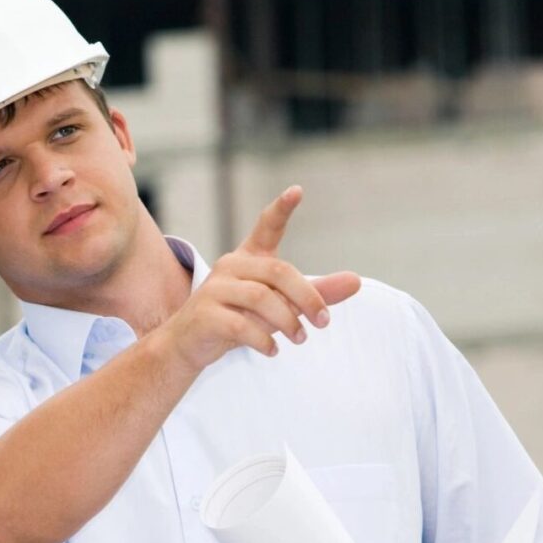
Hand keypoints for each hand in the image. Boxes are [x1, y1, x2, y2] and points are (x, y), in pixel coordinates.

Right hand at [159, 186, 360, 370]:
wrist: (185, 345)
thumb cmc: (237, 319)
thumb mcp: (279, 305)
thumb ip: (315, 293)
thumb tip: (357, 282)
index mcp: (247, 258)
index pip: (266, 227)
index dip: (280, 209)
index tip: (296, 191)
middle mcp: (229, 266)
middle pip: (277, 272)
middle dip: (306, 297)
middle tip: (323, 322)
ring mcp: (214, 289)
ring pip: (261, 299)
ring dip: (287, 322)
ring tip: (300, 339)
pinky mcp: (205, 315)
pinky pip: (241, 325)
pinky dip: (263, 340)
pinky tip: (274, 350)